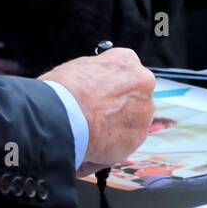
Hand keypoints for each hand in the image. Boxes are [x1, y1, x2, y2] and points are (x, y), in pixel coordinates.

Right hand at [40, 48, 155, 171]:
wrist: (63, 118)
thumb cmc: (65, 91)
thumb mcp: (78, 67)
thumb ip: (97, 73)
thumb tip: (94, 82)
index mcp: (126, 61)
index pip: (126, 71)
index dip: (111, 85)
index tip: (100, 93)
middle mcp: (143, 84)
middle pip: (134, 97)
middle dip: (118, 106)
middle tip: (95, 113)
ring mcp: (143, 113)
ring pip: (132, 120)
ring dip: (116, 126)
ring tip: (91, 131)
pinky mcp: (137, 138)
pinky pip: (125, 142)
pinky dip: (112, 145)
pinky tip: (93, 143)